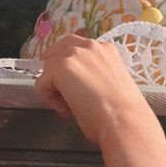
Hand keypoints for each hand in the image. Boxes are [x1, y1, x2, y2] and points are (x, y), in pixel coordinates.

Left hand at [32, 35, 154, 147]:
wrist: (124, 120)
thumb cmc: (122, 111)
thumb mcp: (110, 83)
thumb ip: (93, 75)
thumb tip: (75, 84)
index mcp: (106, 49)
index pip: (76, 47)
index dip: (67, 65)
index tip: (69, 82)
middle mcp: (90, 46)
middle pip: (58, 52)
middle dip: (55, 73)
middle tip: (62, 95)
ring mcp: (74, 54)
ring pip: (48, 69)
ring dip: (54, 89)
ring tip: (69, 107)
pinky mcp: (61, 67)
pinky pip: (41, 83)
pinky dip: (49, 98)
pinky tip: (66, 109)